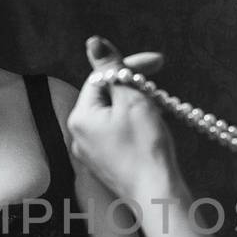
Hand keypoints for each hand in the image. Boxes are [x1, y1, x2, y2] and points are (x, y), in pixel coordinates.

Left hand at [67, 36, 178, 203]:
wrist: (157, 195)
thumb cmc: (146, 148)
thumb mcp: (131, 99)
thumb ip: (112, 68)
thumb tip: (93, 41)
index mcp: (80, 116)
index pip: (101, 76)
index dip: (129, 65)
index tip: (157, 62)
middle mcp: (78, 136)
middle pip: (106, 96)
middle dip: (134, 89)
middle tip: (158, 92)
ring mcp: (90, 153)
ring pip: (113, 116)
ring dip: (136, 107)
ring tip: (157, 115)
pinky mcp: (104, 166)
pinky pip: (116, 136)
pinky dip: (133, 128)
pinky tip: (151, 134)